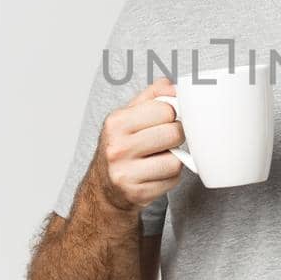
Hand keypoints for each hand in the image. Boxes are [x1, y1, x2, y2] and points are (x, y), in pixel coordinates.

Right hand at [94, 77, 185, 211]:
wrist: (104, 187)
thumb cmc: (121, 147)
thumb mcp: (128, 116)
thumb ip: (152, 96)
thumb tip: (173, 86)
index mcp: (116, 122)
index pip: (165, 109)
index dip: (172, 114)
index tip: (166, 120)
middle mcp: (117, 148)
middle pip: (173, 133)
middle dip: (176, 136)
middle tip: (166, 140)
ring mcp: (125, 173)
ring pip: (175, 160)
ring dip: (174, 159)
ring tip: (160, 157)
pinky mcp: (137, 193)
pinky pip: (172, 180)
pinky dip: (171, 176)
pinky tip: (157, 173)